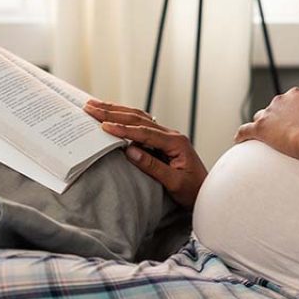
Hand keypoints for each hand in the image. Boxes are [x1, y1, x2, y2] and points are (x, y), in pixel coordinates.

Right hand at [84, 99, 206, 209]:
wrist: (206, 193)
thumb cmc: (192, 190)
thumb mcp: (174, 182)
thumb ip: (153, 167)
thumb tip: (130, 151)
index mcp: (176, 142)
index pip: (145, 132)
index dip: (123, 129)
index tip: (103, 126)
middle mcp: (171, 135)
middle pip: (139, 120)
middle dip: (114, 113)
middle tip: (91, 108)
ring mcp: (167, 136)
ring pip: (140, 118)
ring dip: (118, 111)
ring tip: (96, 105)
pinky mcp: (163, 141)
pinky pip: (142, 125)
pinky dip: (126, 118)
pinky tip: (114, 114)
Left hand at [233, 87, 298, 160]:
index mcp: (295, 94)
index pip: (289, 100)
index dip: (290, 110)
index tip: (294, 118)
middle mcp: (280, 100)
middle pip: (273, 108)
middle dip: (276, 117)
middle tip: (282, 130)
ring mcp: (269, 114)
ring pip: (259, 117)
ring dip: (261, 124)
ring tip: (262, 135)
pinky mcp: (260, 128)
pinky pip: (245, 130)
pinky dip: (241, 135)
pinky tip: (238, 140)